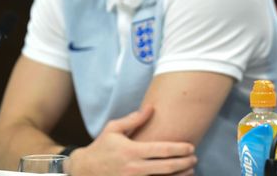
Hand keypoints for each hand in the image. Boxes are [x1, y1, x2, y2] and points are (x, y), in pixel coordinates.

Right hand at [67, 106, 196, 175]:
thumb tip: (152, 107)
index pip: (162, 150)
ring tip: (191, 171)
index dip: (179, 149)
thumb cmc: (100, 148)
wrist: (82, 171)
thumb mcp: (113, 129)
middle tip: (195, 158)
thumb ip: (134, 119)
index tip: (191, 147)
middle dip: (184, 163)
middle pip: (166, 167)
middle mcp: (134, 168)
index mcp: (132, 151)